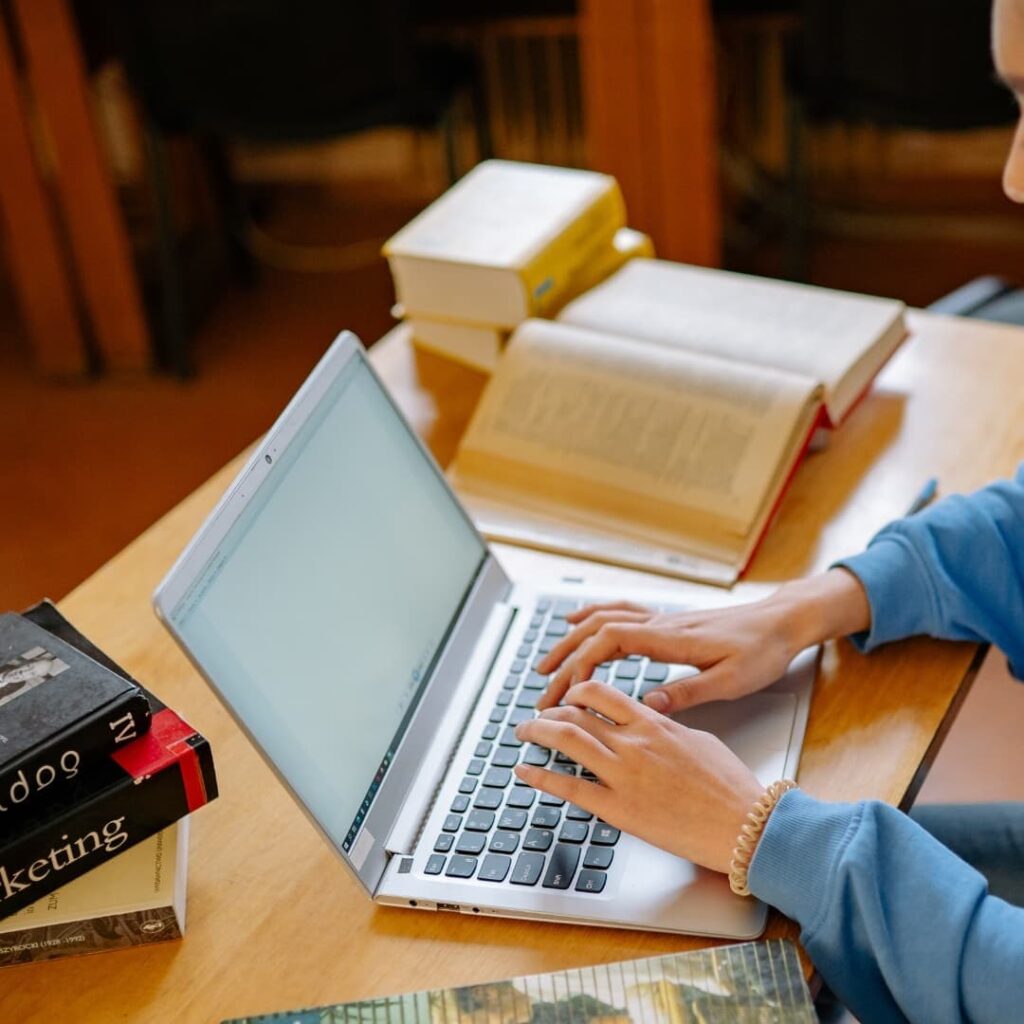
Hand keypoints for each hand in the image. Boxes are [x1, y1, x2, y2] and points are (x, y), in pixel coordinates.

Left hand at [514, 682, 762, 873]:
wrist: (746, 825)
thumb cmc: (731, 787)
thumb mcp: (701, 740)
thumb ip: (668, 728)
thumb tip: (653, 722)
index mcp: (654, 723)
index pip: (602, 694)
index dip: (576, 692)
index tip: (566, 696)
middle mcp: (633, 744)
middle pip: (576, 714)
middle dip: (549, 712)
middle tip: (537, 716)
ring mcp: (623, 775)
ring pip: (567, 741)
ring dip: (538, 733)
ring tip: (524, 733)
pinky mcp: (619, 809)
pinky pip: (570, 788)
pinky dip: (541, 777)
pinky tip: (525, 772)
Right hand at [535, 570, 870, 714]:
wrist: (781, 621)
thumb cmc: (761, 650)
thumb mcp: (732, 680)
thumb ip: (689, 691)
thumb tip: (649, 704)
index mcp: (671, 639)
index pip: (610, 642)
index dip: (582, 664)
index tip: (567, 692)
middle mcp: (660, 624)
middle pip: (596, 632)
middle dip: (564, 660)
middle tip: (543, 690)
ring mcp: (661, 620)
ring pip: (602, 620)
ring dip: (570, 640)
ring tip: (547, 663)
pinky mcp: (666, 622)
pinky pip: (619, 612)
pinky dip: (591, 615)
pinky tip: (578, 621)